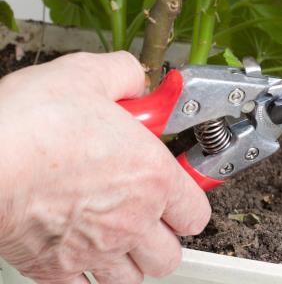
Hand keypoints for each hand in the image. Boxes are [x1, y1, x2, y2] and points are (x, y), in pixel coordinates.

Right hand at [0, 52, 210, 283]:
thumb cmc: (29, 124)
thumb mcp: (86, 75)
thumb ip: (122, 76)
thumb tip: (132, 80)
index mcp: (152, 177)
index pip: (196, 212)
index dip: (188, 201)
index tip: (177, 189)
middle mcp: (131, 220)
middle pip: (169, 254)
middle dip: (163, 237)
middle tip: (149, 216)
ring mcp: (93, 250)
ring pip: (132, 278)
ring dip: (130, 261)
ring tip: (117, 237)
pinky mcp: (53, 270)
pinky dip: (87, 277)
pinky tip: (80, 254)